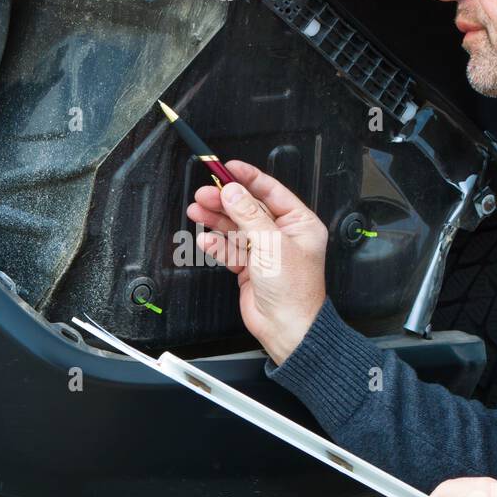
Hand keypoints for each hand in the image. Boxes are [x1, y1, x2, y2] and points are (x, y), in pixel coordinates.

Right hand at [186, 159, 327, 364]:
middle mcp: (283, 235)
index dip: (248, 178)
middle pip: (249, 208)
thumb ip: (248, 215)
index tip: (227, 168)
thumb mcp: (271, 244)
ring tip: (197, 209)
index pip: (271, 191)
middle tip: (204, 192)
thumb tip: (233, 191)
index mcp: (299, 224)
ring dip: (216, 219)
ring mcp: (265, 251)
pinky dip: (217, 244)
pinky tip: (205, 239)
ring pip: (236, 227)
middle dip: (225, 200)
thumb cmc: (294, 291)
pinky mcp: (250, 267)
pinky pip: (230, 249)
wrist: (287, 328)